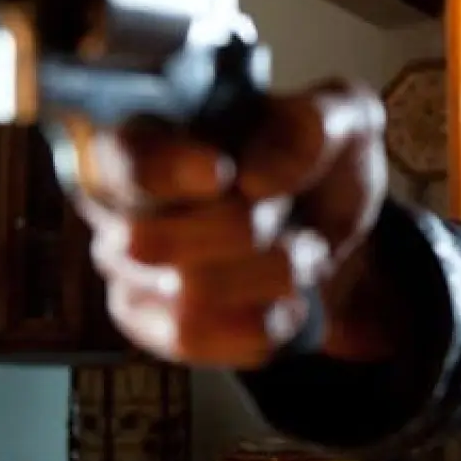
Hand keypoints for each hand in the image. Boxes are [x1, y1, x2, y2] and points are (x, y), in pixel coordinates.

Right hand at [74, 79, 390, 367]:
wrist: (332, 230)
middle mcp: (118, 205)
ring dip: (268, 276)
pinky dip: (262, 320)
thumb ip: (309, 130)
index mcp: (147, 132)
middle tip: (286, 212)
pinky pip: (197, 339)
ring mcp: (127, 270)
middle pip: (147, 240)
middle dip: (242, 231)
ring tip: (300, 252)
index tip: (221, 173)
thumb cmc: (317, 161)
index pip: (121, 158)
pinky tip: (288, 298)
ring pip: (184, 296)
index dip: (166, 171)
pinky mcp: (153, 325)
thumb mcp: (341, 121)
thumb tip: (254, 179)